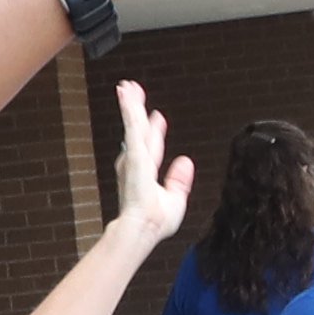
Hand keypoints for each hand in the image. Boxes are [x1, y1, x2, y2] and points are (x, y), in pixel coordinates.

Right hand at [108, 79, 191, 241]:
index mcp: (147, 173)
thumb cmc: (155, 222)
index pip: (152, 146)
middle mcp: (138, 163)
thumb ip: (180, 180)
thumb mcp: (175, 200)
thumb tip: (186, 160)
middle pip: (138, 130)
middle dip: (136, 110)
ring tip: (127, 87)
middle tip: (133, 91)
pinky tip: (127, 98)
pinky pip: (132, 128)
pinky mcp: (134, 153)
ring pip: (133, 125)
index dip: (154, 131)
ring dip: (130, 105)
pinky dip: (129, 111)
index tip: (157, 117)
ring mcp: (134, 157)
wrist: (144, 227)